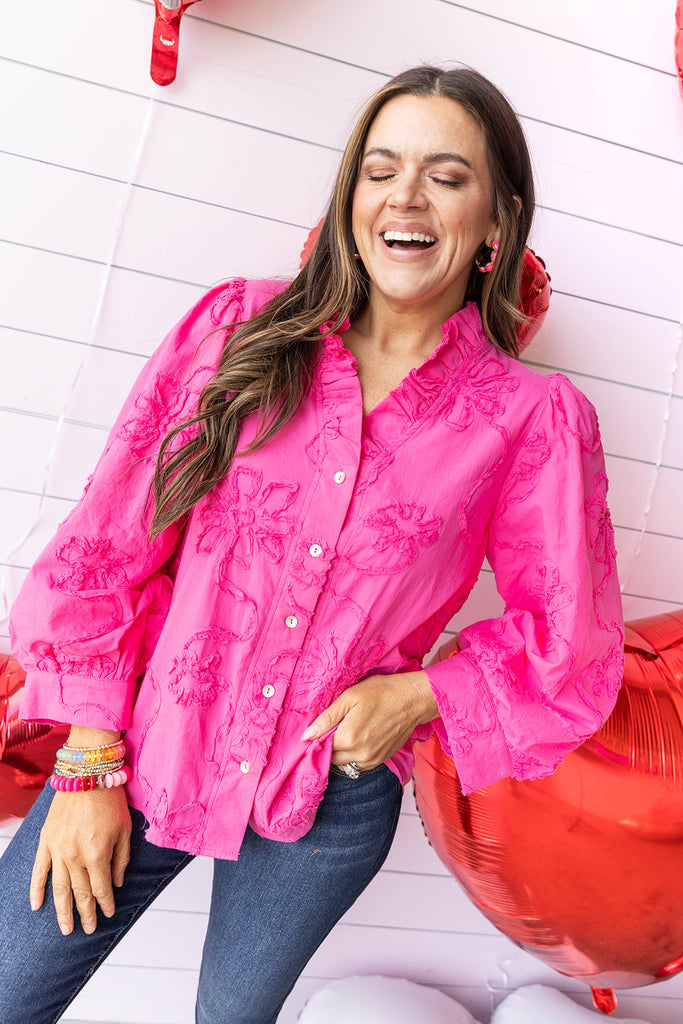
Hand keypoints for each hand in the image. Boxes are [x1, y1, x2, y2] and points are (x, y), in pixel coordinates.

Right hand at [30, 785, 131, 935]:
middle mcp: (76, 856)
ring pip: (59, 888)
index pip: (102, 888)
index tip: (109, 913)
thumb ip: (121, 859)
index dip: (105, 904)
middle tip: (88, 930)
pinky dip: (36, 889)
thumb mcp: (125, 829)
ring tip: (66, 928)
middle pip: (80, 893)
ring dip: (62, 910)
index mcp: (98, 854)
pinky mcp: (46, 840)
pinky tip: (37, 906)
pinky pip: (39, 870)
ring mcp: (58, 849)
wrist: (87, 773)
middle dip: (86, 913)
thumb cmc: (110, 799)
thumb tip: (117, 883)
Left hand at [301, 671, 438, 769]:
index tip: (320, 729)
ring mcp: (372, 759)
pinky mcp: (382, 760)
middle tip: (335, 728)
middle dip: (329, 746)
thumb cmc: (381, 692)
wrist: (412, 699)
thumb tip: (306, 736)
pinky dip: (355, 755)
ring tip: (349, 732)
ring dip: (342, 753)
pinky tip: (361, 738)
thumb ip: (326, 718)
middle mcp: (359, 754)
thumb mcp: (349, 698)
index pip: (321, 748)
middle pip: (332, 759)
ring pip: (346, 764)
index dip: (318, 738)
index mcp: (348, 738)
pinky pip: (360, 764)